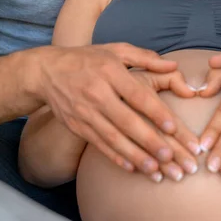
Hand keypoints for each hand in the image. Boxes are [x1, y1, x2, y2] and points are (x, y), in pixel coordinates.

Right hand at [34, 43, 199, 179]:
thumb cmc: (88, 59)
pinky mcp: (77, 126)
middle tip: (171, 157)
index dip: (155, 111)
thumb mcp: (116, 49)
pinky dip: (115, 157)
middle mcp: (97, 93)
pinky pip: (99, 144)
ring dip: (135, 156)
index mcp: (110, 72)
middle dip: (149, 141)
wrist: (46, 71)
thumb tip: (174, 66)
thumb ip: (146, 58)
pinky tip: (132, 168)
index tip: (173, 127)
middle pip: (126, 121)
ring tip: (155, 171)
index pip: (136, 95)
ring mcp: (85, 112)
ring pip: (113, 138)